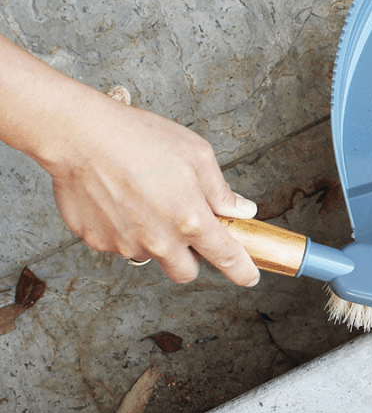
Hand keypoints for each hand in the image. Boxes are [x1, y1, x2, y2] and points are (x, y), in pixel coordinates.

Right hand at [48, 99, 261, 286]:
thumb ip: (221, 192)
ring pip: (150, 255)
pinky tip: (119, 198)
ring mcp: (126, 244)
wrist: (82, 135)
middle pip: (185, 272)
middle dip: (191, 257)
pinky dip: (124, 229)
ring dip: (154, 239)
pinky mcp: (98, 241)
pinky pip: (119, 244)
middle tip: (186, 228)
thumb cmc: (141, 138)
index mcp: (191, 220)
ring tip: (145, 200)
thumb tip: (242, 210)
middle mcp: (160, 240)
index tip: (249, 276)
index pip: (226, 257)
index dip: (242, 271)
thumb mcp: (197, 156)